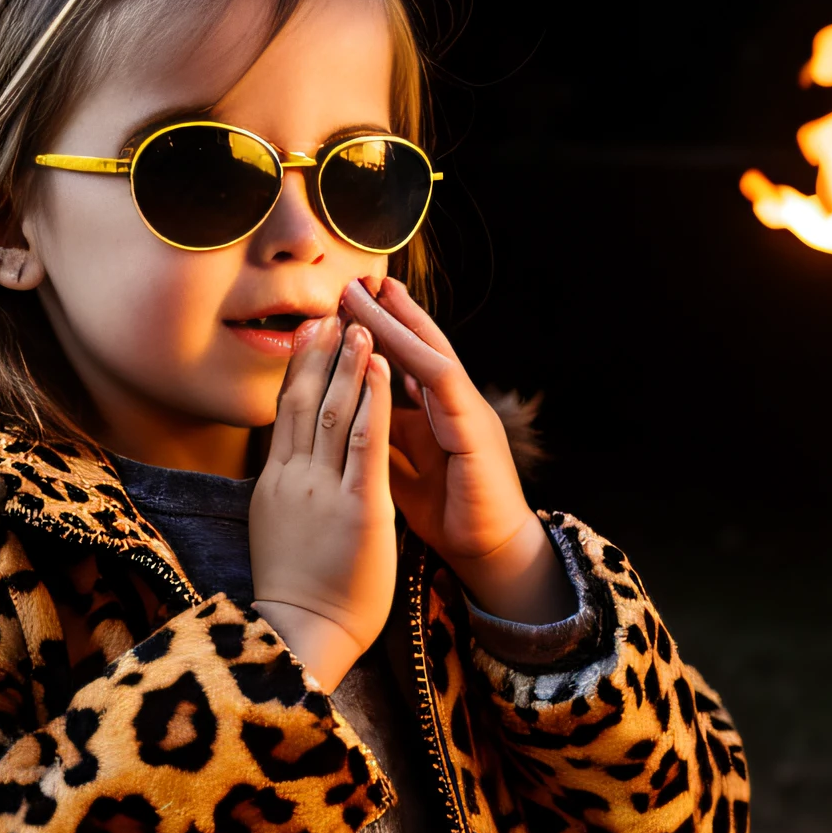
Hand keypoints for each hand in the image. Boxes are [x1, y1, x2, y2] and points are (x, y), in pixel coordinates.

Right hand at [249, 315, 394, 692]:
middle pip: (303, 401)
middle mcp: (293, 478)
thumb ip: (285, 495)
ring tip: (360, 324)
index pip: (285, 413)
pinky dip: (374, 401)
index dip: (298, 369)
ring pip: (332, 411)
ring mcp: (323, 490)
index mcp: (275, 484)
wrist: (300, 634)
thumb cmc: (295, 593)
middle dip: (319, 353)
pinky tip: (382, 369)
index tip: (307, 333)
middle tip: (331, 312)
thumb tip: (284, 472)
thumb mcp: (278, 530)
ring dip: (348, 364)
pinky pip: (366, 442)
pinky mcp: (358, 506)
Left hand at [342, 278, 572, 625]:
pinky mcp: (476, 428)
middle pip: (419, 345)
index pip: (404, 362)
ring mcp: (468, 410)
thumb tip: (347, 412)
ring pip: (430, 353)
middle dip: (388, 311)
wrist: (488, 552)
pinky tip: (390, 336)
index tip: (343, 307)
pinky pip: (443, 383)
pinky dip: (416, 357)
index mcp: (435, 413)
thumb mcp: (402, 467)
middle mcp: (454, 403)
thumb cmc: (448, 514)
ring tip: (368, 291)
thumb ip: (382, 436)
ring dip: (398, 321)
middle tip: (354, 280)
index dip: (376, 334)